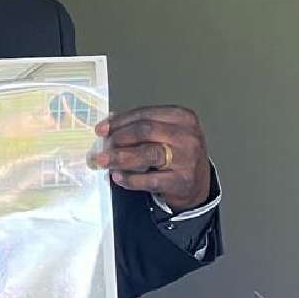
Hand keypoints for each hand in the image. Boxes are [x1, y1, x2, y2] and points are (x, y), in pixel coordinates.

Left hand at [93, 105, 210, 210]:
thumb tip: (109, 124)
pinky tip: (118, 177)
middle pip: (145, 131)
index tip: (101, 129)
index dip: (119, 121)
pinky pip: (151, 179)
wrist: (197, 183)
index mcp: (182, 117)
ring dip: (120, 158)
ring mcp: (187, 158)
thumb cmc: (176, 153)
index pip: (145, 114)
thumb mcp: (165, 133)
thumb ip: (140, 127)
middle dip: (118, 139)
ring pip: (147, 154)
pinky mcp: (183, 180)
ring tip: (104, 161)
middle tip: (102, 148)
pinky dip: (131, 179)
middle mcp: (187, 135)